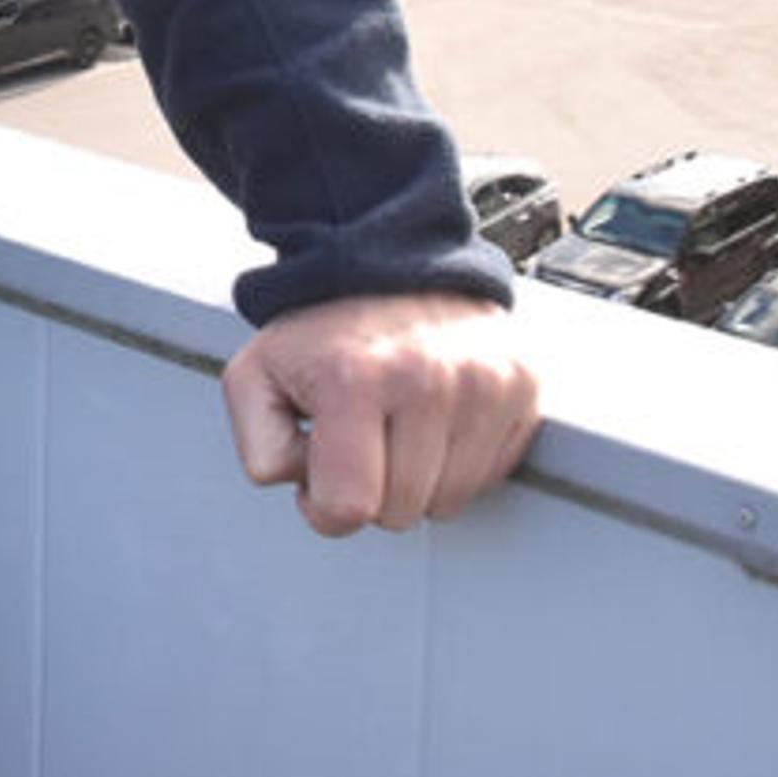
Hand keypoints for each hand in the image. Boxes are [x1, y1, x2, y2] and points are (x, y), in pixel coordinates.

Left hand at [223, 292, 539, 536]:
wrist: (395, 262)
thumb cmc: (322, 331)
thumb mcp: (255, 375)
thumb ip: (259, 448)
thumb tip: (313, 495)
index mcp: (356, 380)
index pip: (348, 507)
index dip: (322, 503)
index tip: (318, 463)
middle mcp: (429, 383)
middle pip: (400, 514)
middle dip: (370, 489)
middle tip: (359, 436)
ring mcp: (484, 386)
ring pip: (448, 503)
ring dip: (417, 481)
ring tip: (397, 425)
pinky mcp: (522, 390)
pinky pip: (489, 477)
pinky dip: (458, 462)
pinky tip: (434, 420)